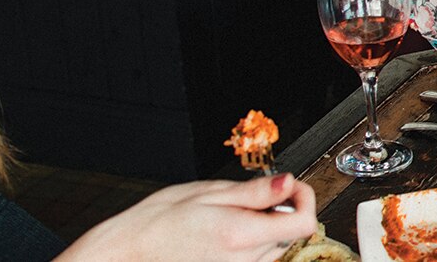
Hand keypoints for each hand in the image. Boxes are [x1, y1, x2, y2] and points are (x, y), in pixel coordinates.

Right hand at [61, 174, 316, 261]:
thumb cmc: (160, 221)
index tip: (290, 185)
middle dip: (282, 208)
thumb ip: (255, 192)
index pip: (304, 222)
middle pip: (292, 231)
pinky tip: (228, 228)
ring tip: (233, 212)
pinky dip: (253, 239)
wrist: (132, 250)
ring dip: (267, 225)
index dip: (304, 198)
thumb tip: (289, 182)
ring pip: (277, 243)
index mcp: (242, 235)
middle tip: (254, 194)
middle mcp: (246, 259)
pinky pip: (258, 255)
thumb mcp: (209, 193)